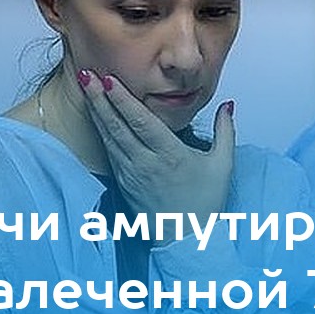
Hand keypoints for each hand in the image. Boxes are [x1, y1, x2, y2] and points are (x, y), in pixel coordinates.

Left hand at [77, 69, 234, 225]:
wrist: (185, 240)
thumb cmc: (204, 202)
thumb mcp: (222, 165)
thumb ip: (225, 131)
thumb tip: (228, 104)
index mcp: (171, 156)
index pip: (141, 122)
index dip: (122, 99)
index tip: (109, 79)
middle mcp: (146, 163)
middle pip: (118, 126)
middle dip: (100, 99)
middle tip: (87, 74)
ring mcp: (132, 173)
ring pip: (109, 137)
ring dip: (97, 112)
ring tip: (87, 88)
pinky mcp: (124, 182)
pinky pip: (110, 151)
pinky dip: (101, 131)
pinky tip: (96, 116)